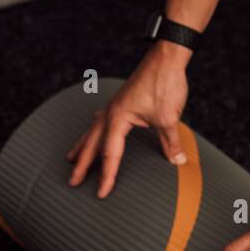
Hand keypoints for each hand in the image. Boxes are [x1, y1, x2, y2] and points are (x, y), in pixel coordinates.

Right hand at [66, 45, 189, 196]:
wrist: (167, 57)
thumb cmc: (164, 83)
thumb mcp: (169, 118)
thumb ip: (171, 142)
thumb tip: (177, 161)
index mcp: (118, 118)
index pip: (110, 154)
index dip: (107, 175)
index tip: (102, 192)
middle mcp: (111, 112)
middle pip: (92, 143)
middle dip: (83, 164)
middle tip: (72, 181)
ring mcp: (115, 104)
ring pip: (93, 130)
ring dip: (84, 145)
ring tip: (72, 158)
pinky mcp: (122, 100)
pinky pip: (103, 120)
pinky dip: (96, 129)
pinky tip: (96, 129)